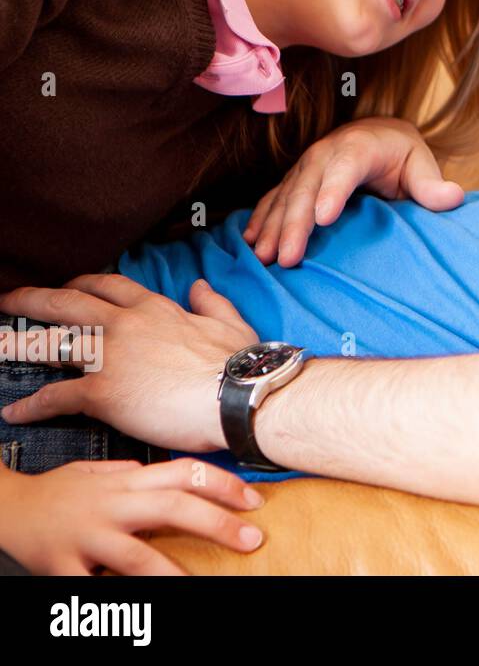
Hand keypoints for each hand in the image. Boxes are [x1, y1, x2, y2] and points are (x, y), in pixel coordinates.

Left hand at [0, 274, 257, 452]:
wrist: (238, 397)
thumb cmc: (240, 365)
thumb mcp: (231, 323)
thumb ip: (211, 302)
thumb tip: (199, 285)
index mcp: (155, 309)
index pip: (109, 286)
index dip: (82, 283)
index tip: (67, 286)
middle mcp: (125, 325)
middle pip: (66, 303)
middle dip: (32, 299)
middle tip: (8, 299)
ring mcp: (110, 357)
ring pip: (51, 344)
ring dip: (18, 345)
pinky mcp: (102, 393)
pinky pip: (56, 397)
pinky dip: (32, 405)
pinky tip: (16, 411)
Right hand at [0, 458, 263, 575]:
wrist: (5, 507)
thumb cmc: (56, 491)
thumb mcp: (99, 471)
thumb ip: (134, 472)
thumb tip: (171, 475)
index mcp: (125, 481)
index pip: (185, 473)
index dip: (223, 484)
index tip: (254, 500)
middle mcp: (111, 505)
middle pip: (173, 507)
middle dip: (217, 523)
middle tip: (251, 539)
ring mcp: (88, 537)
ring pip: (137, 555)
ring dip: (174, 573)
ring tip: (204, 586)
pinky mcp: (63, 567)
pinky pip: (95, 589)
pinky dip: (118, 599)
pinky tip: (141, 610)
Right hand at [243, 116, 464, 266]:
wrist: (378, 134)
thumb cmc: (402, 155)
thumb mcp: (421, 164)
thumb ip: (431, 185)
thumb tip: (453, 197)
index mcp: (359, 148)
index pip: (345, 168)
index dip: (333, 191)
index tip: (324, 218)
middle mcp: (326, 154)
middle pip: (307, 189)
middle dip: (295, 224)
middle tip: (287, 257)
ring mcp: (306, 168)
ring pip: (285, 197)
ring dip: (272, 227)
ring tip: (263, 257)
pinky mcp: (294, 181)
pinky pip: (273, 200)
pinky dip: (260, 220)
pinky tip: (250, 243)